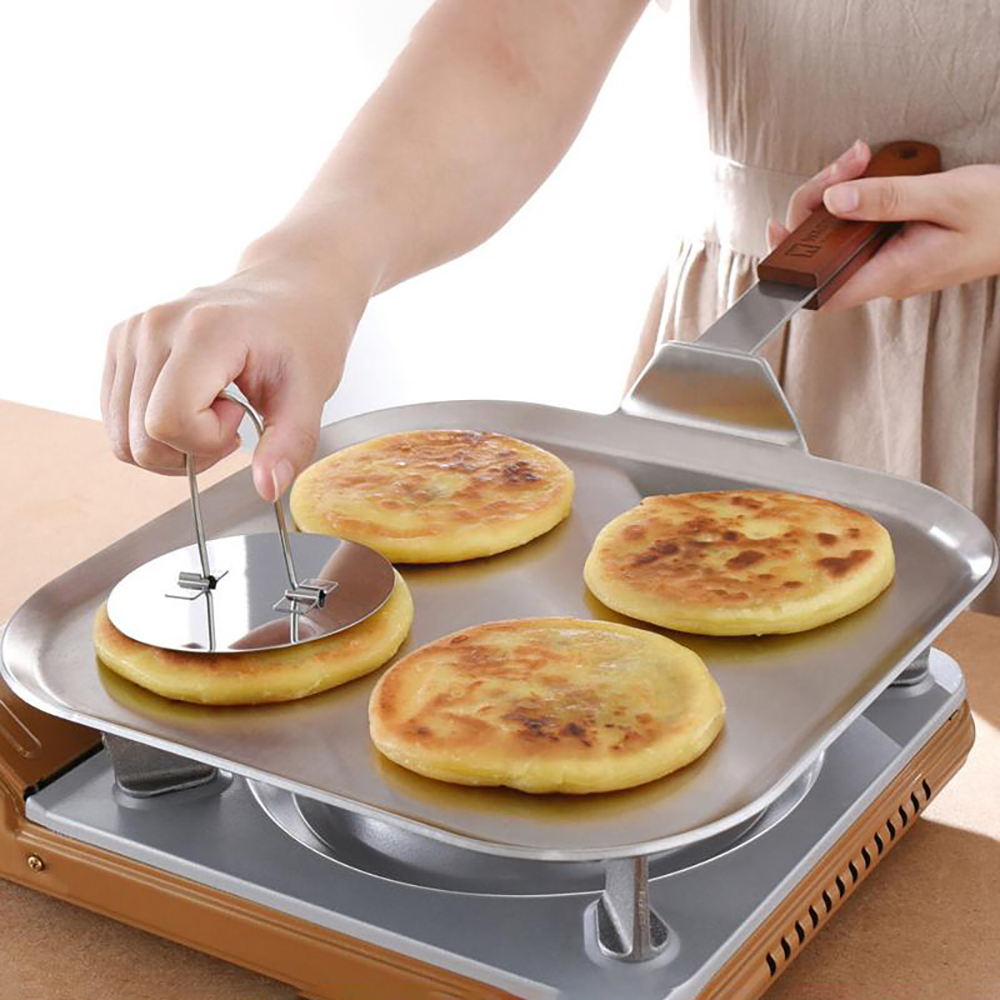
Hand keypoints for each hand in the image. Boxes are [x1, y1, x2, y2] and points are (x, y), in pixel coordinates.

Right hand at [101, 243, 371, 500]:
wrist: (288, 289)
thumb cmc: (303, 334)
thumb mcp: (310, 392)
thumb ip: (290, 444)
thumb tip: (268, 489)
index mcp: (203, 331)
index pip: (167, 422)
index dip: (205, 441)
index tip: (240, 417)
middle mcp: (154, 326)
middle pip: (139, 438)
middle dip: (189, 451)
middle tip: (232, 419)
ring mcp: (130, 333)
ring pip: (122, 437)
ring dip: (171, 444)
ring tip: (213, 409)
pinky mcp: (120, 344)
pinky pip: (117, 419)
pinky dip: (153, 430)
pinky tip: (192, 402)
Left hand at [766, 140, 999, 310]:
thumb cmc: (999, 213)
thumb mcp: (946, 198)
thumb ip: (887, 200)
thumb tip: (834, 200)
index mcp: (892, 273)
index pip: (823, 290)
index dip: (790, 271)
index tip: (775, 238)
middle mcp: (882, 273)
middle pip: (823, 250)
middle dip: (817, 202)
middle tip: (845, 163)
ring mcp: (885, 260)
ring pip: (837, 233)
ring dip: (836, 190)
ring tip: (859, 156)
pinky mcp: (890, 244)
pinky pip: (855, 223)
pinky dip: (853, 192)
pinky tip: (863, 168)